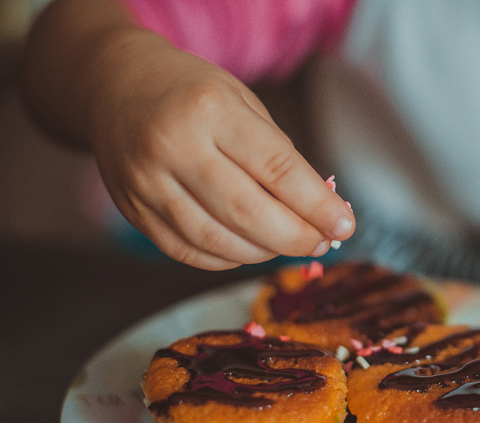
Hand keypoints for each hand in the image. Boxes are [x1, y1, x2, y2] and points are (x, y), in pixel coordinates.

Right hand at [87, 37, 353, 269]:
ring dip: (264, 253)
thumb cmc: (195, 95)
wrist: (116, 87)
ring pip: (217, 241)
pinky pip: (188, 252)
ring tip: (290, 246)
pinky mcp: (133, 211)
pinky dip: (228, 260)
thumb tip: (321, 213)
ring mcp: (147, 183)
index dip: (317, 205)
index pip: (277, 168)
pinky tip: (250, 250)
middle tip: (322, 243)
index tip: (345, 226)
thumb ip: (278, 156)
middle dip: (296, 237)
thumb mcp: (243, 103)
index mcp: (211, 110)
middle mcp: (174, 147)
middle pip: (247, 212)